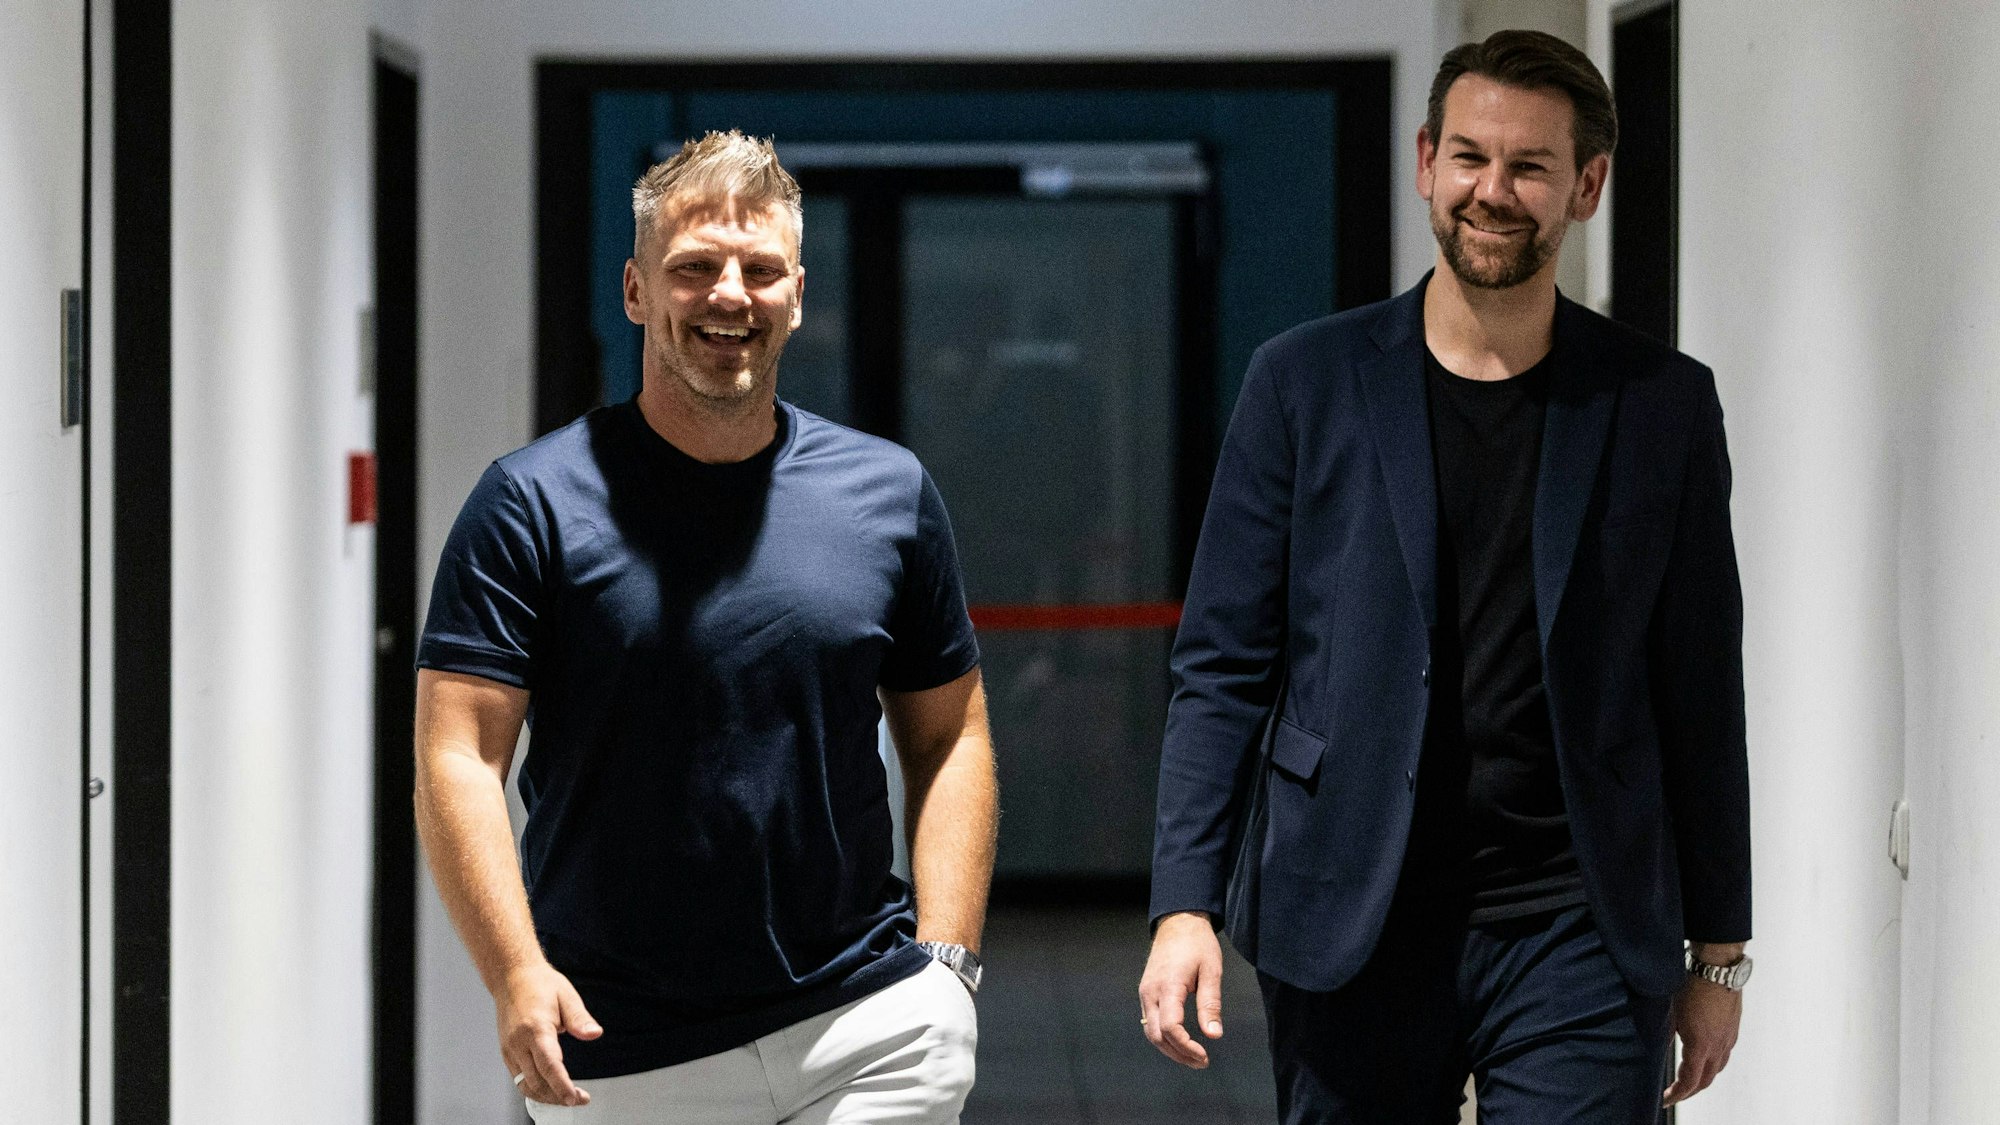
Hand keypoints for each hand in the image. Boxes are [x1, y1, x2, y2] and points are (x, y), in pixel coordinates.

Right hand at [496, 961, 602, 1106]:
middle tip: (580, 1099)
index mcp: (535, 1028)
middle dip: (558, 1096)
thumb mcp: (566, 996)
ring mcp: (509, 1049)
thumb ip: (580, 1019)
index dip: (562, 1085)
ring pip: (525, 1085)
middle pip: (537, 1081)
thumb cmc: (540, 984)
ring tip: (567, 1099)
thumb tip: (594, 1034)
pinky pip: (519, 1079)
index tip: (575, 1098)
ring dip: (546, 1097)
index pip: (549, 1064)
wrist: (512, 977)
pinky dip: (534, 1089)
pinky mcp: (506, 1053)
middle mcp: (518, 1042)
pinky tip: (550, 1091)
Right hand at [1139, 911, 1224, 1067]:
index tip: (1205, 1056)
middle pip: (1156, 1036)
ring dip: (1170, 1049)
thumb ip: (1211, 1004)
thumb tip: (1214, 1035)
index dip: (1186, 1047)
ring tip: (1193, 1057)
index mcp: (1168, 986)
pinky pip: (1149, 1022)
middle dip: (1178, 1054)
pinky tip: (1180, 1042)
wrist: (1178, 922)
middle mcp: (1151, 992)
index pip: (1170, 1027)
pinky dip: (1163, 1037)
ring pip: (1150, 1032)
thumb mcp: (1211, 971)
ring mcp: (1145, 992)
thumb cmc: (1197, 944)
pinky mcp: (1146, 992)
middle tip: (1202, 1062)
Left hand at [1663, 974, 1741, 1105]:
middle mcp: (1719, 1045)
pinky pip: (1723, 1054)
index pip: (1690, 1081)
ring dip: (1702, 1079)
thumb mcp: (1669, 1011)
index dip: (1677, 1094)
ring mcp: (1728, 1037)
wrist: (1717, 966)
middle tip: (1674, 1095)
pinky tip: (1702, 1058)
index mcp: (1701, 1044)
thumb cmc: (1691, 984)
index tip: (1665, 1099)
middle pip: (1706, 1080)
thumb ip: (1663, 1033)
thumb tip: (1653, 1047)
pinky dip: (1712, 1063)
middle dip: (1689, 1091)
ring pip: (1717, 1068)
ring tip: (1687, 1081)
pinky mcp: (1732, 1028)